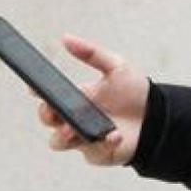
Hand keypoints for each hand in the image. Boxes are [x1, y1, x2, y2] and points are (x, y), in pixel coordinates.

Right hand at [32, 32, 149, 165]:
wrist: (157, 117)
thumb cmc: (134, 91)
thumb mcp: (116, 66)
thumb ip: (91, 53)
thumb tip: (65, 38)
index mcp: (76, 97)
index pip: (49, 95)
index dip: (37, 91)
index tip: (33, 87)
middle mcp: (75, 118)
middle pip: (47, 120)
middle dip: (46, 114)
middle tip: (53, 110)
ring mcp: (83, 137)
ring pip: (58, 142)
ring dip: (63, 135)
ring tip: (73, 129)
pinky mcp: (97, 153)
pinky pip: (91, 152)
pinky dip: (101, 143)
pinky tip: (114, 134)